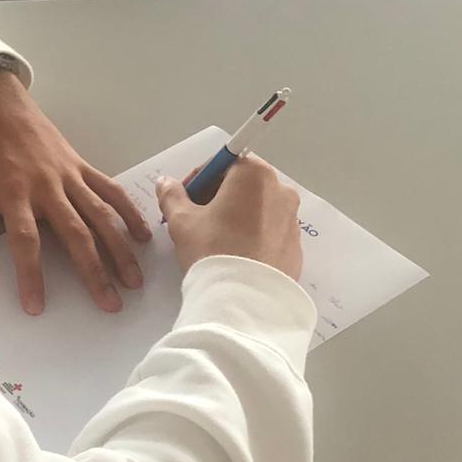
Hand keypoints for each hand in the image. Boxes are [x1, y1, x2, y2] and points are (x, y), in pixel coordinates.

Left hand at [0, 66, 151, 314]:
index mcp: (14, 194)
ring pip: (101, 216)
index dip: (31, 275)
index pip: (25, 242)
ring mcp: (69, 176)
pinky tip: (143, 236)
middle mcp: (47, 187)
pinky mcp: (82, 166)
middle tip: (109, 305)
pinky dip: (129, 211)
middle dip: (94, 273)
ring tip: (134, 281)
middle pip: (75, 235)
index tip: (36, 307)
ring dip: (120, 250)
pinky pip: (110, 190)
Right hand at [157, 156, 302, 280]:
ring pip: (257, 208)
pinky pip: (270, 231)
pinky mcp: (296, 244)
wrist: (245, 299)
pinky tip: (235, 254)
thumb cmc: (213, 249)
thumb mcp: (181, 221)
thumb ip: (172, 195)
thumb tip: (165, 182)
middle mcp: (280, 190)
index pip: (223, 163)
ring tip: (215, 240)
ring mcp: (292, 218)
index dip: (200, 178)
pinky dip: (253, 235)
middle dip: (217, 196)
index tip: (186, 197)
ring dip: (236, 215)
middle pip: (242, 184)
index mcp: (253, 175)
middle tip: (196, 219)